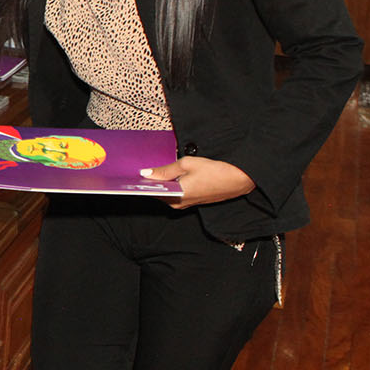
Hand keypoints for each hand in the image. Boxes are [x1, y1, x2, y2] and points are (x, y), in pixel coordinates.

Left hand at [139, 156, 255, 208]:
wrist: (239, 179)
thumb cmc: (215, 171)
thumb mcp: (187, 164)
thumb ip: (165, 170)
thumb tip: (146, 173)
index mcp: (176, 196)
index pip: (151, 191)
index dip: (141, 183)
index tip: (130, 175)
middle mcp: (179, 204)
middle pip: (158, 193)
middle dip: (150, 182)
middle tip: (140, 168)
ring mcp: (186, 204)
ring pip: (167, 193)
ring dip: (161, 183)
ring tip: (152, 169)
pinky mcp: (192, 201)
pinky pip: (176, 194)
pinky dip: (170, 185)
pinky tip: (168, 174)